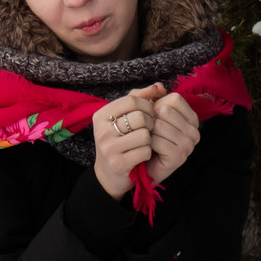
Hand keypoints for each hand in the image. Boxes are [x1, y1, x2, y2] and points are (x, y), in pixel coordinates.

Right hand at [91, 85, 164, 199]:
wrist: (109, 173)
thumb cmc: (120, 140)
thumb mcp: (125, 117)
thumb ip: (141, 99)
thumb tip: (159, 86)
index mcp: (101, 115)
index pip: (131, 99)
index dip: (147, 105)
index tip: (150, 113)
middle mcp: (101, 130)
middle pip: (140, 117)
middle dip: (150, 123)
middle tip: (148, 130)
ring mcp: (108, 148)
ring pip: (144, 135)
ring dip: (149, 140)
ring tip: (143, 143)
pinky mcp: (118, 163)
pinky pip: (145, 151)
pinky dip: (148, 153)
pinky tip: (141, 155)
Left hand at [145, 92, 201, 184]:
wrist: (142, 163)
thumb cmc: (147, 136)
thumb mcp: (148, 112)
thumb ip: (151, 96)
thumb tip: (158, 86)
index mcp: (192, 119)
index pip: (175, 99)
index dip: (158, 105)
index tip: (154, 117)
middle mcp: (194, 131)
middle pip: (167, 111)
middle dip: (152, 119)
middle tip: (150, 131)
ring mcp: (188, 145)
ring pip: (160, 125)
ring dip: (148, 132)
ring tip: (149, 140)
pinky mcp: (178, 157)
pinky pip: (157, 141)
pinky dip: (148, 144)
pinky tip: (149, 149)